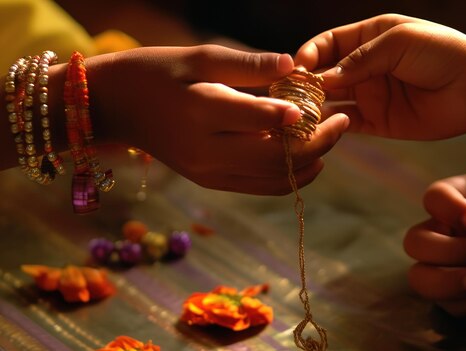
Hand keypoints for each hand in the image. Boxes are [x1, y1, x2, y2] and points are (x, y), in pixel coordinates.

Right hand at [86, 45, 348, 194]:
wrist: (116, 107)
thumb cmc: (157, 72)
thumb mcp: (199, 58)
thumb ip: (247, 65)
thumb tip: (292, 66)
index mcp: (202, 112)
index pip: (262, 120)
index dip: (299, 115)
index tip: (327, 104)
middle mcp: (206, 151)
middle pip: (275, 158)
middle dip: (316, 143)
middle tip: (343, 122)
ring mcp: (207, 173)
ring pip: (271, 179)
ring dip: (308, 163)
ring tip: (331, 139)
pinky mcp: (209, 182)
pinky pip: (257, 187)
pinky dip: (287, 178)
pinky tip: (309, 162)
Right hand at [295, 14, 465, 139]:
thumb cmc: (443, 53)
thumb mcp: (398, 42)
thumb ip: (360, 59)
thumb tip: (323, 78)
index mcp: (370, 37)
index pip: (328, 43)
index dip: (311, 53)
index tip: (299, 65)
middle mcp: (366, 67)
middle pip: (325, 73)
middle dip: (306, 81)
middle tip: (290, 93)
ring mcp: (371, 95)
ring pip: (332, 100)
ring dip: (314, 105)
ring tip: (299, 111)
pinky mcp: (379, 122)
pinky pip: (348, 124)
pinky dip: (333, 125)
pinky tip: (321, 125)